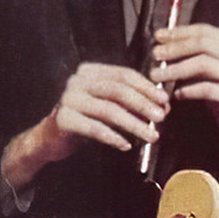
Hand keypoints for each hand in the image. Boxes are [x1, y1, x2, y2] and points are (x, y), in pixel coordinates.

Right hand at [1, 62, 167, 189]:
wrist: (53, 138)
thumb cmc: (88, 119)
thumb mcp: (111, 106)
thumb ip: (134, 103)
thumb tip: (164, 107)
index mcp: (90, 72)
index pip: (124, 75)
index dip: (147, 87)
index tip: (165, 100)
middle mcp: (77, 81)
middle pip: (117, 90)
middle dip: (143, 104)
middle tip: (161, 118)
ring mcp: (68, 99)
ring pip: (108, 110)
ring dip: (133, 124)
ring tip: (151, 136)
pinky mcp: (63, 119)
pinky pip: (94, 128)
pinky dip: (113, 137)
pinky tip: (126, 145)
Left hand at [154, 25, 218, 203]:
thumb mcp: (211, 70)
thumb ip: (194, 55)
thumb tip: (162, 43)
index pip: (205, 31)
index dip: (179, 33)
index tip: (158, 36)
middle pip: (203, 44)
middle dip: (175, 48)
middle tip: (155, 54)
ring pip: (203, 64)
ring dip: (175, 69)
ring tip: (157, 76)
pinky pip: (206, 89)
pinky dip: (187, 90)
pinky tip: (176, 95)